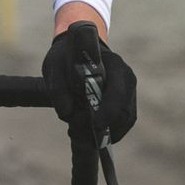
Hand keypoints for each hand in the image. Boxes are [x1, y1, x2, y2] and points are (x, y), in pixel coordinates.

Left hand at [42, 22, 136, 144]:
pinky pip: (119, 126)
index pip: (118, 92)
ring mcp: (129, 92)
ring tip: (74, 130)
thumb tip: (67, 113)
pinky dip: (104, 132)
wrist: (77, 51)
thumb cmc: (67, 57)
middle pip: (124, 113)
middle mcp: (127, 78)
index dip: (109, 111)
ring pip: (122, 123)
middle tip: (74, 131)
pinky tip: (84, 130)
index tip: (95, 124)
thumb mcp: (55, 65)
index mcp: (114, 64)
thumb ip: (58, 87)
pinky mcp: (125, 105)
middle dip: (103, 127)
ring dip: (102, 133)